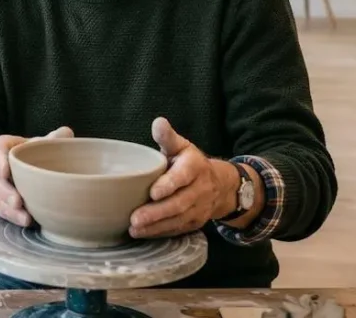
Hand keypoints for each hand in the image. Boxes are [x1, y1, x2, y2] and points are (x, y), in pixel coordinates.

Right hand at [0, 127, 74, 226]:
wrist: (2, 168)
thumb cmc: (23, 155)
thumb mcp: (33, 144)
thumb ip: (49, 140)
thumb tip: (67, 132)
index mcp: (2, 148)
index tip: (5, 171)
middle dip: (5, 192)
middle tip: (18, 201)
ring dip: (10, 209)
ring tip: (25, 218)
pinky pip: (1, 210)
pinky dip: (13, 217)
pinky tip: (26, 222)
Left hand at [128, 117, 235, 238]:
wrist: (220, 185)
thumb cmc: (190, 163)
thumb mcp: (182, 147)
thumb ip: (168, 138)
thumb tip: (158, 122)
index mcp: (195, 167)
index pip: (183, 176)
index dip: (169, 185)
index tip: (153, 192)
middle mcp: (200, 189)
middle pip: (180, 203)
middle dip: (157, 212)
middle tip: (135, 218)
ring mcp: (200, 208)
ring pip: (179, 219)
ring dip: (156, 226)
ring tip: (135, 229)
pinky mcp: (195, 222)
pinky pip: (179, 229)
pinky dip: (161, 233)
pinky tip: (143, 234)